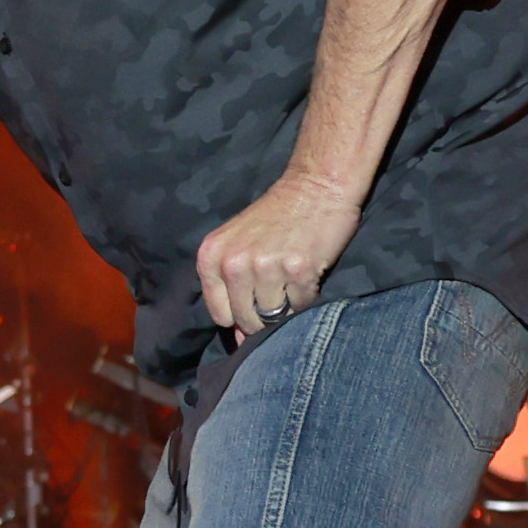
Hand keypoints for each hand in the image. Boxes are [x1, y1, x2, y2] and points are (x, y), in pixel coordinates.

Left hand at [196, 167, 365, 344]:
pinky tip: (308, 272)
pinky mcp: (298, 270)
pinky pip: (301, 306)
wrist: (316, 186)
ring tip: (292, 279)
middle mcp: (233, 264)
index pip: (220, 315)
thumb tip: (240, 342)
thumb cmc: (277, 217)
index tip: (255, 298)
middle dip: (265, 316)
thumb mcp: (239, 244)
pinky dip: (308, 296)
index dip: (240, 314)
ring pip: (274, 318)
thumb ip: (231, 289)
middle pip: (246, 320)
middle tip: (279, 288)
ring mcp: (264, 267)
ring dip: (288, 306)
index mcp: (210, 257)